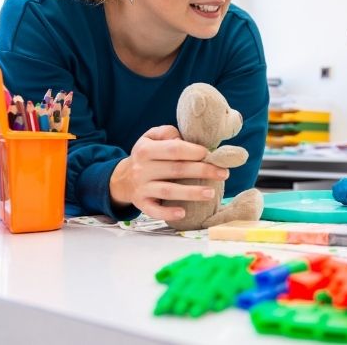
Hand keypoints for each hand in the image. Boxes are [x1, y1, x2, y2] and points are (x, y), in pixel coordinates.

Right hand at [109, 125, 229, 220]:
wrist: (123, 178)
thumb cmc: (146, 155)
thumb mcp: (151, 137)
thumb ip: (167, 133)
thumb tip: (184, 140)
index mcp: (145, 150)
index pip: (174, 149)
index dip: (194, 151)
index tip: (211, 154)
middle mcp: (142, 169)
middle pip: (176, 169)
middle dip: (202, 171)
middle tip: (223, 173)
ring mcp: (141, 188)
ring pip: (168, 191)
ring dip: (191, 192)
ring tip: (211, 193)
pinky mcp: (141, 204)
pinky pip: (154, 210)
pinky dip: (168, 212)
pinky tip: (184, 212)